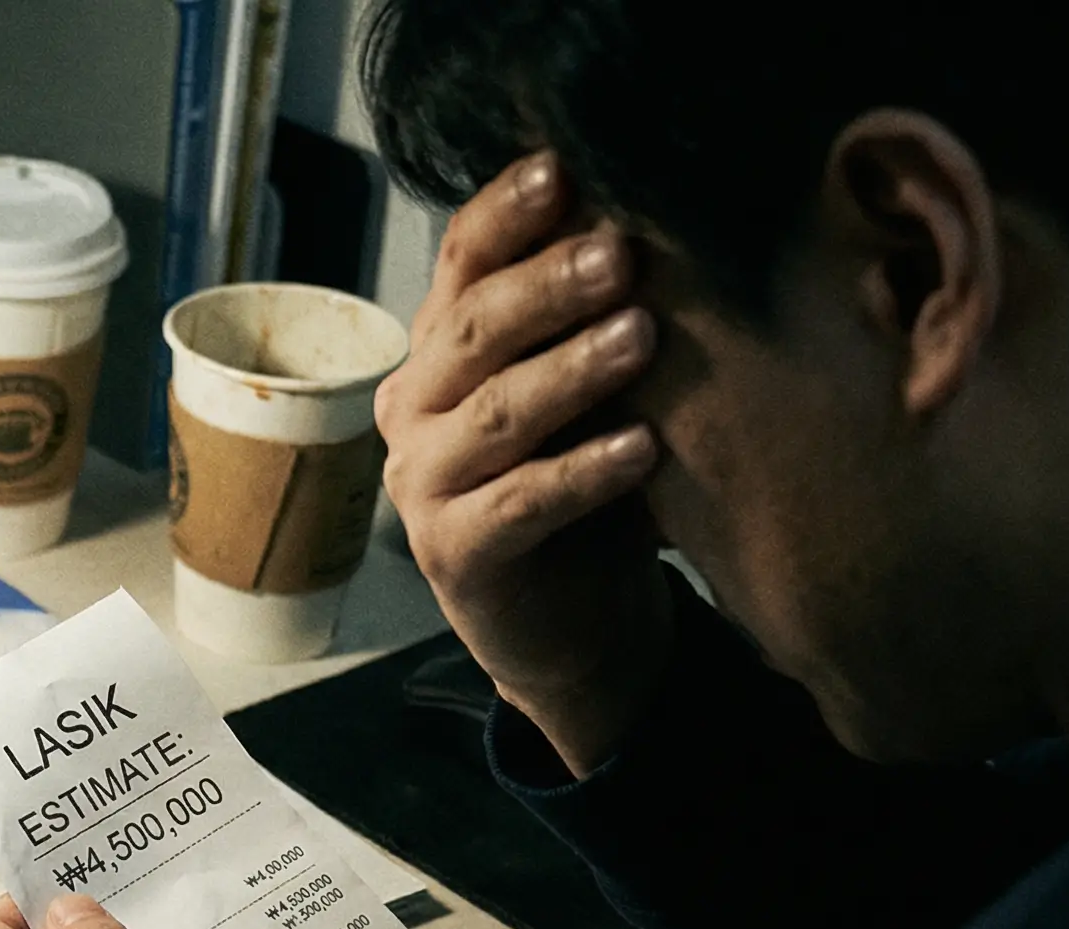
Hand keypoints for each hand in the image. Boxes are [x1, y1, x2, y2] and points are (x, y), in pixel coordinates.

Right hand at [375, 150, 675, 774]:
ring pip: (493, 415)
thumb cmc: (590, 484)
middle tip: (620, 252)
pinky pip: (517, 504)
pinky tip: (643, 448)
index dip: (506, 215)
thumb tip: (655, 205)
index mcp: (442, 349)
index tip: (564, 167)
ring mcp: (421, 483)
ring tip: (642, 337)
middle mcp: (413, 408)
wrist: (577, 621)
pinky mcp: (452, 554)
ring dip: (570, 372)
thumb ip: (596, 313)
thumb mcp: (592, 386)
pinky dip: (581, 475)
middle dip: (547, 287)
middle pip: (470, 332)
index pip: (462, 264)